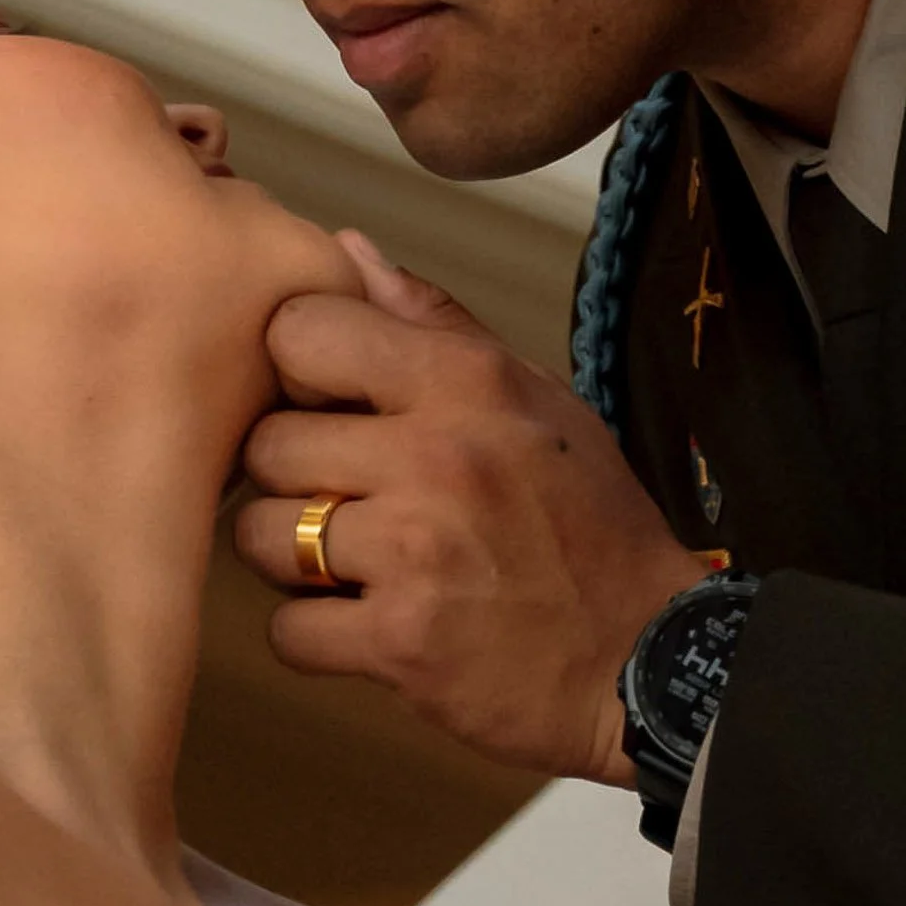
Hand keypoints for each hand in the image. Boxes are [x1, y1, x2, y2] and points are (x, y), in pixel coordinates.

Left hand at [236, 233, 706, 786]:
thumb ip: (434, 324)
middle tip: (345, 503)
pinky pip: (285, 630)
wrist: (647, 656)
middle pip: (266, 443)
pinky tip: (365, 626)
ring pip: (258, 537)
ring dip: (292, 560)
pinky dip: (314, 637)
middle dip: (291, 479)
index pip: (299, 331)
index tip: (332, 409)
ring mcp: (413, 551)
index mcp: (465, 382)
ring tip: (351, 566)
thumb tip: (349, 248)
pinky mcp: (398, 641)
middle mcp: (434, 455)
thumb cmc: (587, 521)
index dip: (299, 373)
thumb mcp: (534, 397)